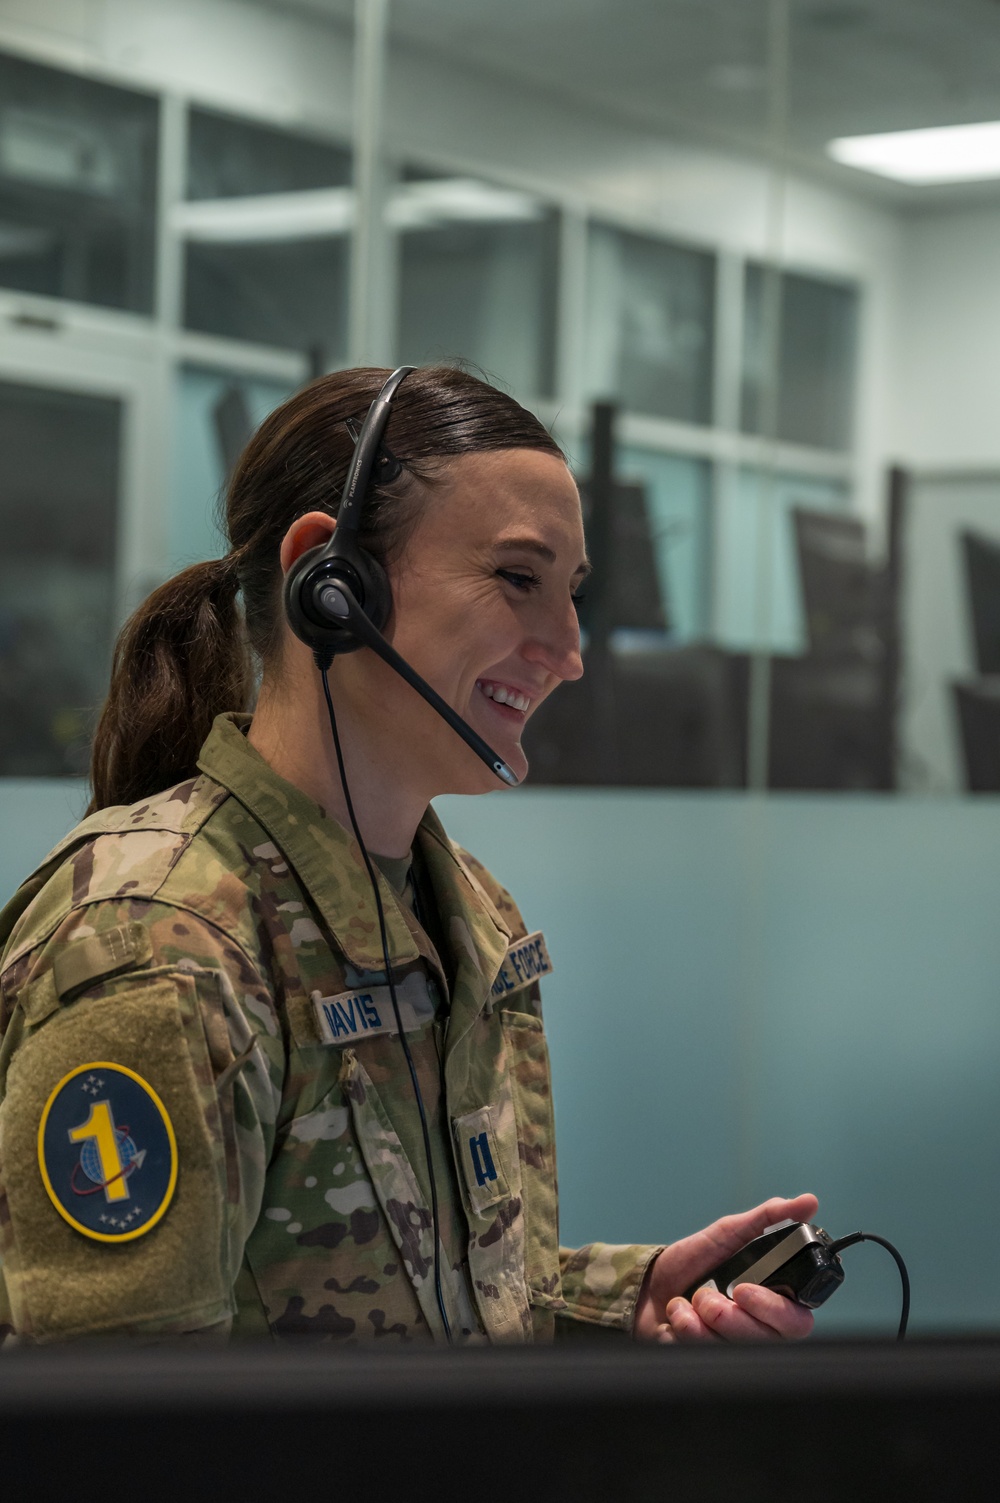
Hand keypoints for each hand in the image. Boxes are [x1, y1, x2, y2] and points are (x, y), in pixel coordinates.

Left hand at [634, 1193, 818, 1343]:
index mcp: (772, 1302)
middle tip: (706, 1296)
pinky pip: (700, 1354)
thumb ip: (769, 1219)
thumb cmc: (695, 1261)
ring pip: (732, 1349)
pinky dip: (682, 1329)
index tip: (744, 1289)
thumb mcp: (730, 1233)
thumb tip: (809, 1202)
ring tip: (689, 1301)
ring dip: (701, 1321)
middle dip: (730, 1316)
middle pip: (764, 1340)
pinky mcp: (705, 1361)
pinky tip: (676, 1317)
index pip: (796, 1321)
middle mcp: (757, 1331)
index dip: (774, 1310)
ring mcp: (732, 1349)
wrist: (649, 1283)